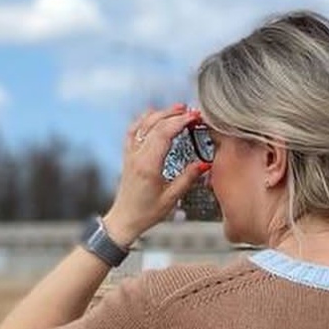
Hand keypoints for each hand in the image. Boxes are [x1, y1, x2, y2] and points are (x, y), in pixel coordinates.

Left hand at [102, 103, 209, 246]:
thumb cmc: (146, 212)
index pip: (163, 134)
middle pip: (154, 125)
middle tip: (190, 111)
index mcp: (148, 165)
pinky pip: (133, 131)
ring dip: (159, 114)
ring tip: (176, 110)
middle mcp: (137, 156)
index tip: (193, 117)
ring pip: (142, 124)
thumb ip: (188, 178)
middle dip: (173, 115)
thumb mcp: (172, 197)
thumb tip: (204, 164)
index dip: (179, 122)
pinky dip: (144, 120)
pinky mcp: (128, 156)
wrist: (125, 219)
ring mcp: (130, 154)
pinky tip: (153, 116)